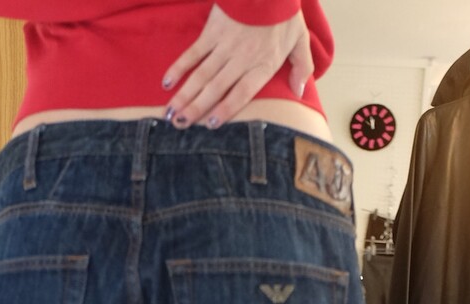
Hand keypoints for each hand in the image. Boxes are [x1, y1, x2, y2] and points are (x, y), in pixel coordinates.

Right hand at [161, 4, 313, 129]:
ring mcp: (225, 45)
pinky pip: (193, 53)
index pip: (242, 93)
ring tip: (170, 113)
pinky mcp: (212, 31)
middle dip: (196, 109)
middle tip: (179, 125)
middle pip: (216, 89)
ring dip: (184, 95)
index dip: (225, 109)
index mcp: (263, 65)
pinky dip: (179, 67)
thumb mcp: (300, 39)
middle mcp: (242, 59)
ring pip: (201, 75)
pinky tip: (167, 82)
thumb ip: (302, 67)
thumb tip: (299, 91)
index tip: (210, 124)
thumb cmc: (285, 13)